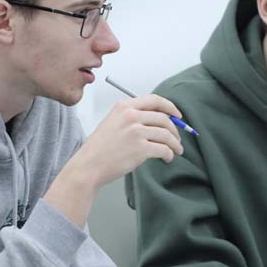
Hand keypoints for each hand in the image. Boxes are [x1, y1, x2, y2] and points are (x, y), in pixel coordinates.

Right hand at [44, 95, 183, 225]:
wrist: (89, 165)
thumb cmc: (100, 148)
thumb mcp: (113, 122)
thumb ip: (132, 117)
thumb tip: (158, 120)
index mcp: (124, 107)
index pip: (155, 100)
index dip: (170, 107)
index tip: (177, 116)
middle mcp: (131, 116)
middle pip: (164, 118)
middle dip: (175, 130)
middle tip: (177, 139)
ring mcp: (136, 132)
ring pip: (167, 134)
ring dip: (175, 144)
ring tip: (176, 151)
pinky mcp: (141, 148)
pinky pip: (164, 149)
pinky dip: (169, 154)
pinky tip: (167, 158)